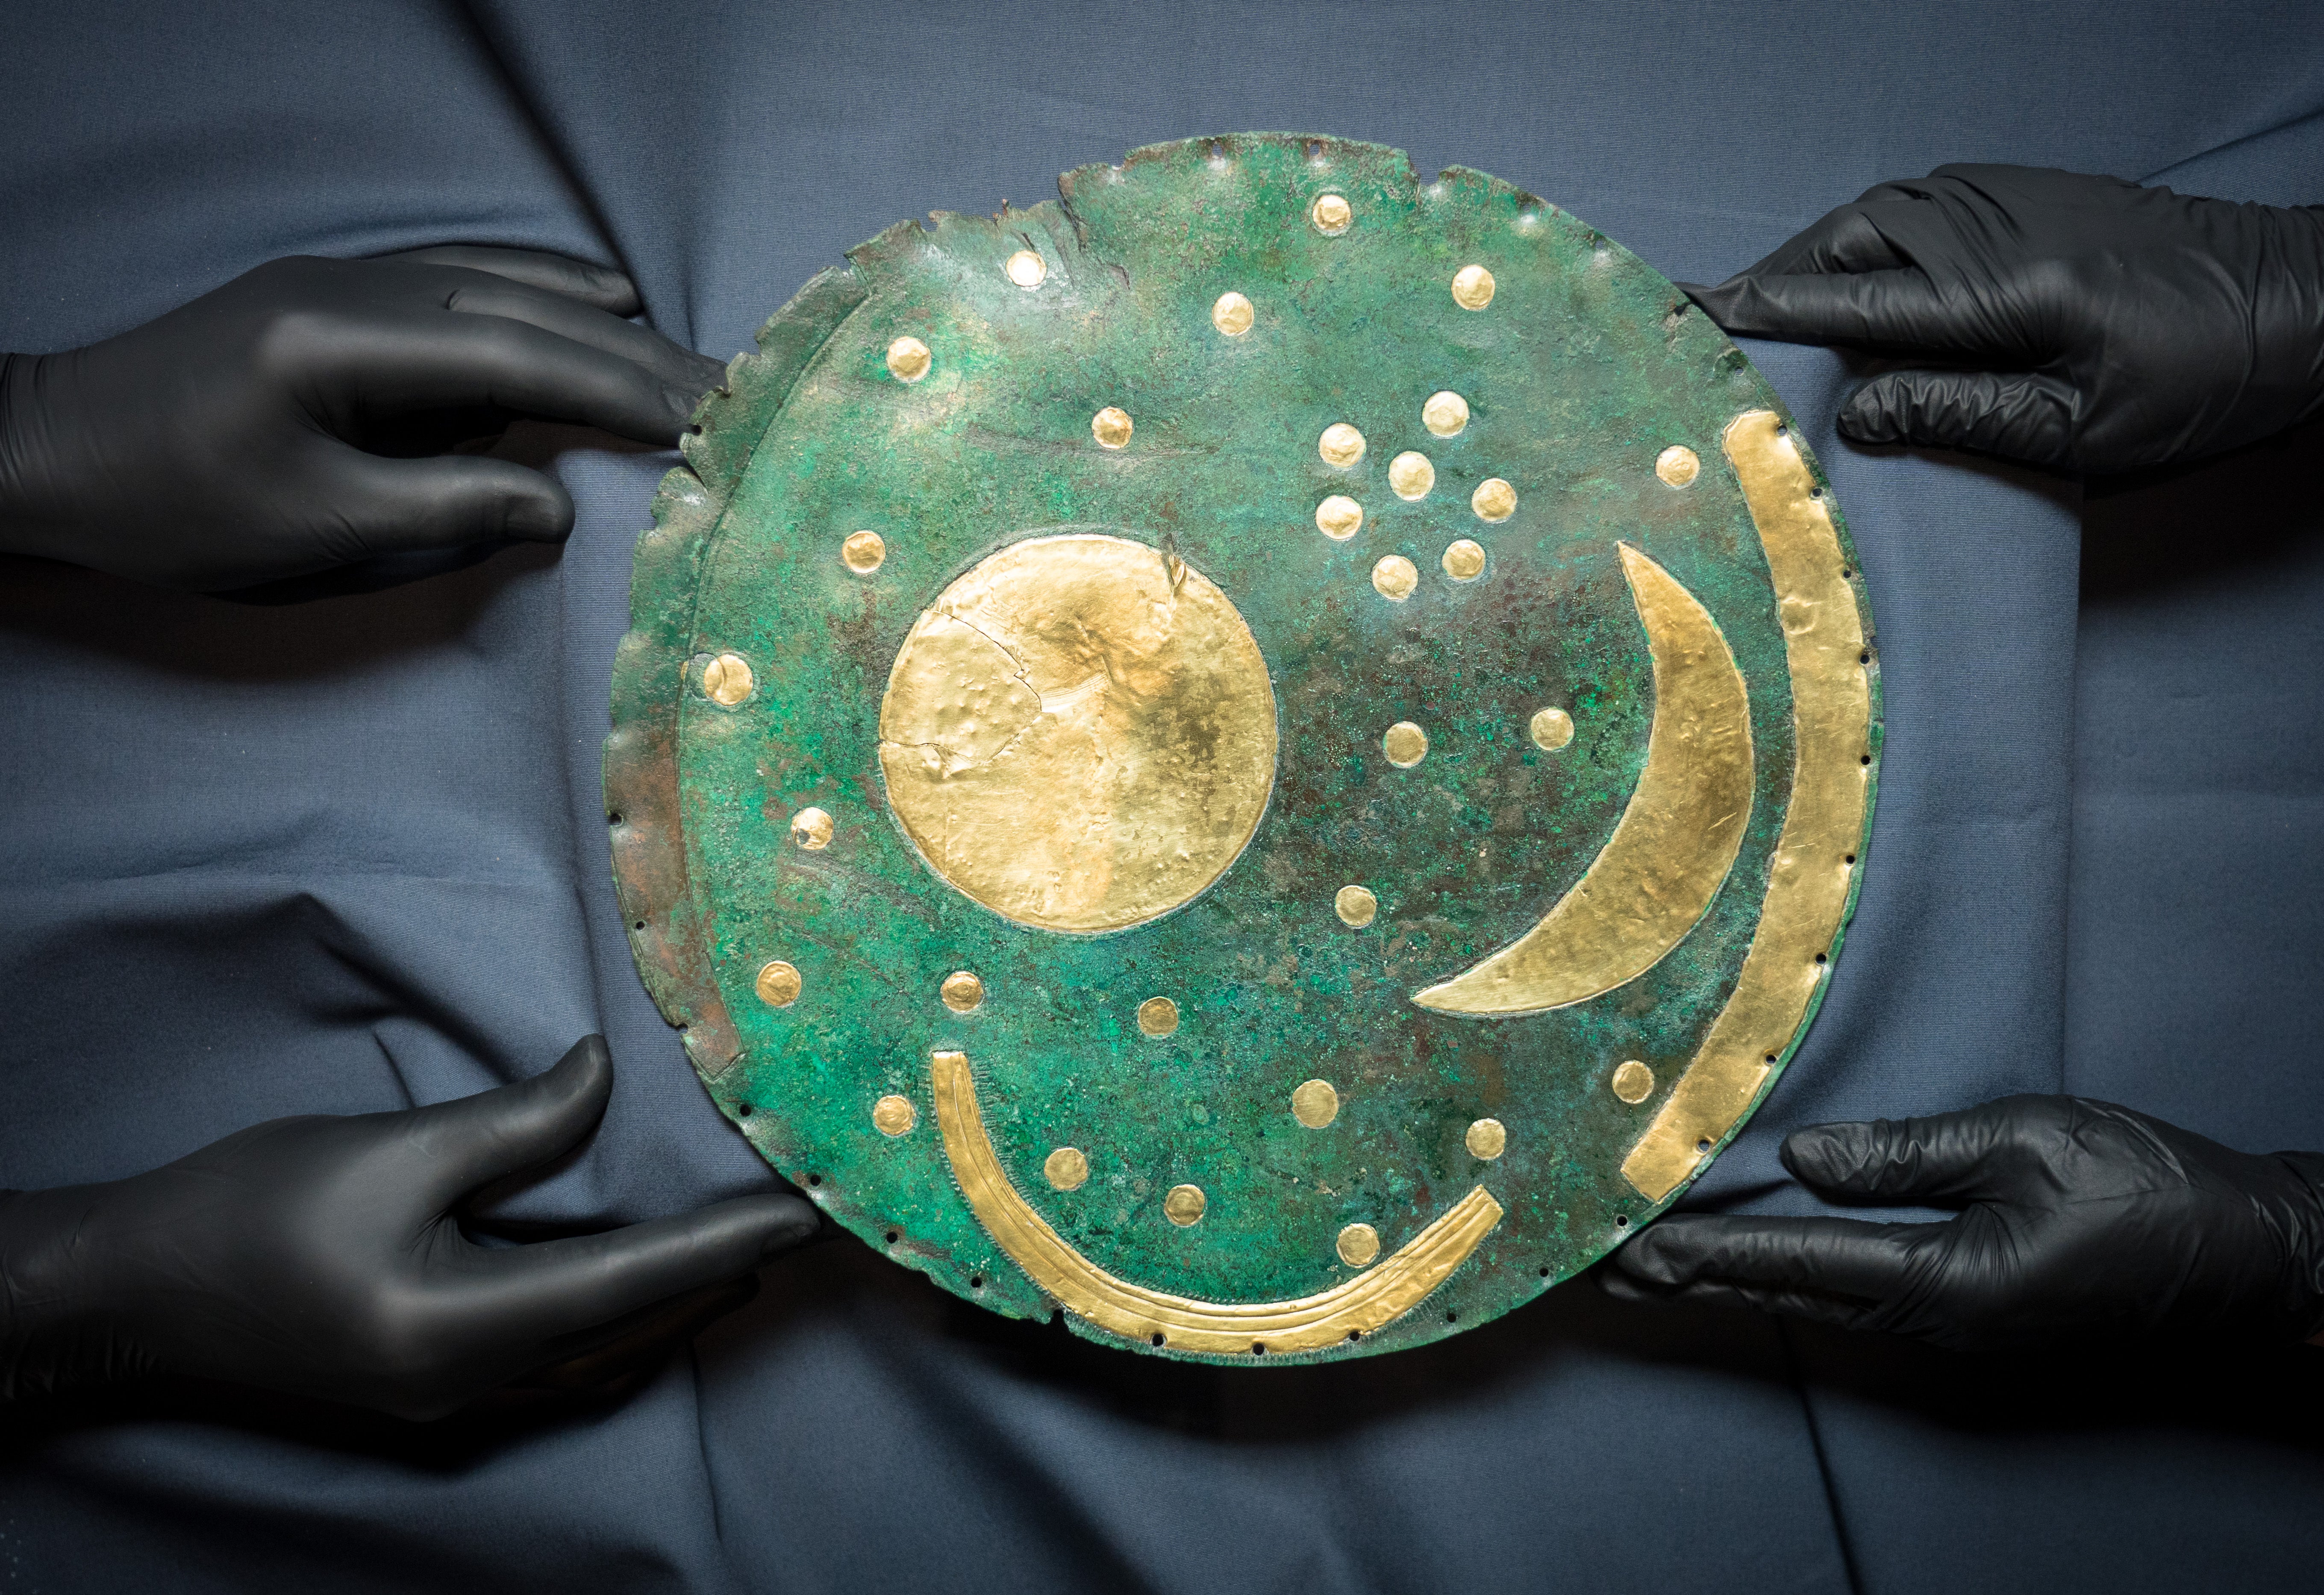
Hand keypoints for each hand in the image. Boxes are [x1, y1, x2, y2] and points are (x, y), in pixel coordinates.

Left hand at [0, 247, 724, 589]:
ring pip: (503, 281)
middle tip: (730, 391)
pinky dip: (538, 285)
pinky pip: (462, 270)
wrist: (49, 449)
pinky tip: (592, 296)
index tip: (702, 418)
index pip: (516, 355)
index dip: (617, 387)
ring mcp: (346, 278)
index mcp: (343, 343)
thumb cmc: (171, 504)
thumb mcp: (312, 525)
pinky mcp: (338, 290)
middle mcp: (354, 288)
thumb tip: (557, 502)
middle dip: (634, 353)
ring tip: (685, 353)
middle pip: (526, 308)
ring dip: (598, 319)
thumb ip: (443, 504)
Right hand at [0, 1036, 814, 1418]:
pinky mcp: (428, 1392)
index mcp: (459, 1329)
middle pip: (628, 1333)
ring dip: (674, 1310)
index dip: (724, 1241)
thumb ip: (515, 1122)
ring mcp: (446, 1402)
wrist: (134, 1293)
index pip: (631, 1280)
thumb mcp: (392, 1150)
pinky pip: (555, 1372)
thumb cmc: (249, 1212)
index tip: (802, 1214)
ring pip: (599, 1362)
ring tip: (745, 1258)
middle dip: (718, 1279)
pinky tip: (646, 1300)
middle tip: (799, 1227)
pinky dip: (617, 1333)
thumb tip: (603, 1073)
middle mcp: (467, 1385)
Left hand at [1602, 1095, 2323, 1348]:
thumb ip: (1912, 1151)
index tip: (1629, 1246)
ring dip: (1735, 1285)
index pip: (1797, 1263)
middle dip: (1695, 1282)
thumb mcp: (2030, 1141)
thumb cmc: (2153, 1189)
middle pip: (1791, 1298)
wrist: (2258, 1261)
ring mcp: (1961, 1331)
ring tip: (1653, 1268)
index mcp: (1949, 1282)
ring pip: (1821, 1304)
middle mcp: (1941, 1322)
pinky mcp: (1980, 1319)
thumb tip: (1805, 1158)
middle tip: (1605, 1268)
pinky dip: (1796, 1283)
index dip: (1705, 1251)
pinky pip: (1866, 1299)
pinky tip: (1758, 1267)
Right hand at [1683, 165, 2323, 474]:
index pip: (1846, 297)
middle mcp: (1991, 223)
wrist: (2310, 297)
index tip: (1686, 318)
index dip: (1759, 312)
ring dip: (1816, 265)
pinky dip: (1865, 247)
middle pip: (1843, 243)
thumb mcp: (2083, 427)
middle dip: (1774, 285)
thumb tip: (1854, 415)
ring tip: (1770, 319)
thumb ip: (1960, 412)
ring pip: (1872, 220)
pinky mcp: (2027, 195)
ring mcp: (2009, 197)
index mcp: (2001, 287)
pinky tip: (1852, 288)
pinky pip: (1914, 212)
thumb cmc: (2208, 376)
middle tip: (1714, 334)